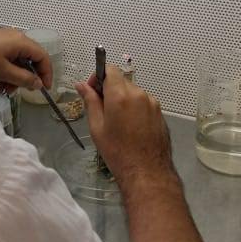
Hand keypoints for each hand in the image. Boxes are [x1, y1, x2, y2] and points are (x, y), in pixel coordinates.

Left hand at [0, 28, 52, 92]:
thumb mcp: (4, 72)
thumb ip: (24, 79)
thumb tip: (38, 83)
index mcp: (22, 42)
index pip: (43, 57)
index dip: (46, 74)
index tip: (44, 89)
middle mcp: (16, 37)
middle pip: (30, 59)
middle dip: (26, 78)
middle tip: (19, 91)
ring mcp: (6, 39)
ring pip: (18, 61)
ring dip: (14, 76)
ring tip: (3, 89)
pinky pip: (8, 58)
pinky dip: (7, 70)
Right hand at [76, 65, 175, 185]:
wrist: (147, 172)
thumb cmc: (117, 152)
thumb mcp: (97, 127)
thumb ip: (90, 101)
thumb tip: (81, 85)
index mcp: (121, 95)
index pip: (110, 69)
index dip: (99, 76)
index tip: (93, 91)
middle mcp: (139, 93)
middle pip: (121, 80)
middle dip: (109, 89)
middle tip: (102, 109)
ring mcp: (152, 102)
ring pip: (132, 91)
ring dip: (122, 98)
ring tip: (117, 121)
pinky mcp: (159, 112)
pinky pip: (143, 102)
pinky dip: (134, 107)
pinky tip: (131, 127)